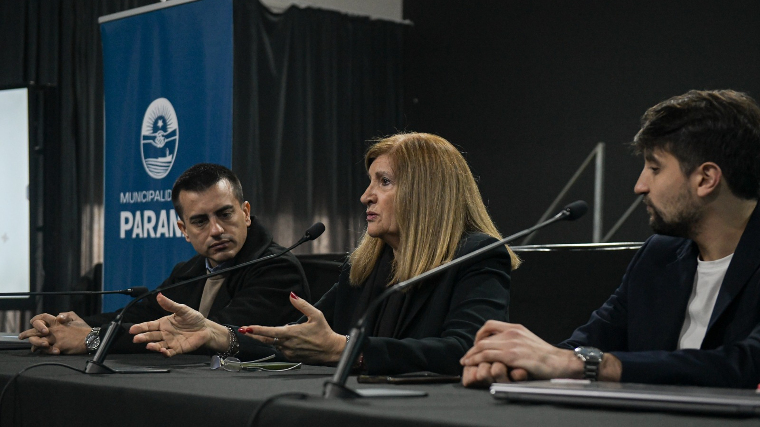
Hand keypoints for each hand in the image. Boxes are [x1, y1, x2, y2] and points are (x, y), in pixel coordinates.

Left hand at [18, 312, 89, 354]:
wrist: (91, 339)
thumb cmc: (84, 329)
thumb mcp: (75, 317)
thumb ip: (65, 315)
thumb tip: (58, 316)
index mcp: (58, 321)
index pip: (42, 318)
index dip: (36, 320)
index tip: (32, 324)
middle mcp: (54, 329)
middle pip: (36, 330)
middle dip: (27, 333)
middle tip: (21, 336)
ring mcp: (55, 338)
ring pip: (38, 340)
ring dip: (32, 343)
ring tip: (30, 347)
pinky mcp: (58, 347)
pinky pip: (46, 350)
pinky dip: (42, 351)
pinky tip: (40, 351)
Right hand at [130, 293, 228, 356]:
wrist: (205, 328)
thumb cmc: (193, 318)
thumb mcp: (182, 309)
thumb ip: (170, 304)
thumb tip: (159, 296)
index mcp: (163, 323)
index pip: (149, 325)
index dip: (140, 327)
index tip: (132, 329)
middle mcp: (164, 333)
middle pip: (151, 336)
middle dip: (143, 337)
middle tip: (136, 339)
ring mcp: (170, 342)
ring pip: (158, 345)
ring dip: (153, 346)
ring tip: (149, 345)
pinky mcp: (177, 349)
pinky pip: (169, 352)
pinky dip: (165, 353)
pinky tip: (163, 351)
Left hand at [242, 292, 344, 363]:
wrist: (331, 350)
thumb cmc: (324, 332)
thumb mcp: (316, 315)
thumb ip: (302, 305)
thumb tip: (291, 295)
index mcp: (291, 333)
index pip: (270, 331)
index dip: (257, 330)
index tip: (246, 328)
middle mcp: (287, 344)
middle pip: (266, 340)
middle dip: (253, 335)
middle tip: (243, 330)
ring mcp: (289, 352)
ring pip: (274, 344)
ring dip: (270, 338)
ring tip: (274, 332)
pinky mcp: (292, 357)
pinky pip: (281, 349)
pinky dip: (280, 343)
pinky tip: (288, 340)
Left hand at [460, 320, 580, 382]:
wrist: (560, 362)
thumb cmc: (546, 356)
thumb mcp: (528, 340)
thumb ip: (515, 340)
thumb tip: (503, 346)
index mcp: (516, 328)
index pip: (490, 325)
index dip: (479, 334)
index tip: (476, 344)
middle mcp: (512, 333)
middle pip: (484, 338)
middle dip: (472, 348)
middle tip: (467, 356)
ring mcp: (512, 344)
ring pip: (483, 347)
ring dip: (471, 355)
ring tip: (465, 362)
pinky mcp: (512, 356)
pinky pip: (488, 356)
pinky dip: (476, 360)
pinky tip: (472, 365)